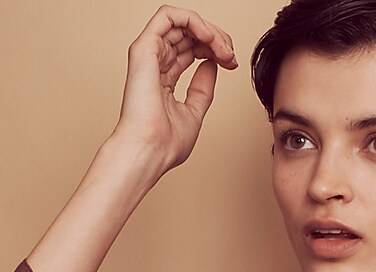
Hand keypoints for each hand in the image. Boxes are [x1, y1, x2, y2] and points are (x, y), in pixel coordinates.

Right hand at [111, 6, 238, 176]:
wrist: (149, 152)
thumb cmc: (165, 144)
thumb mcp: (194, 112)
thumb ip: (202, 87)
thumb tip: (211, 64)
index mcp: (163, 78)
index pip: (191, 48)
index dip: (215, 49)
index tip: (231, 63)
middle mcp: (154, 64)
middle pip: (188, 33)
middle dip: (216, 38)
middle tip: (230, 55)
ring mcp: (148, 54)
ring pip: (181, 21)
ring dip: (208, 30)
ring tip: (222, 48)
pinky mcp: (144, 48)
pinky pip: (168, 15)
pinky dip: (192, 20)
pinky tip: (208, 37)